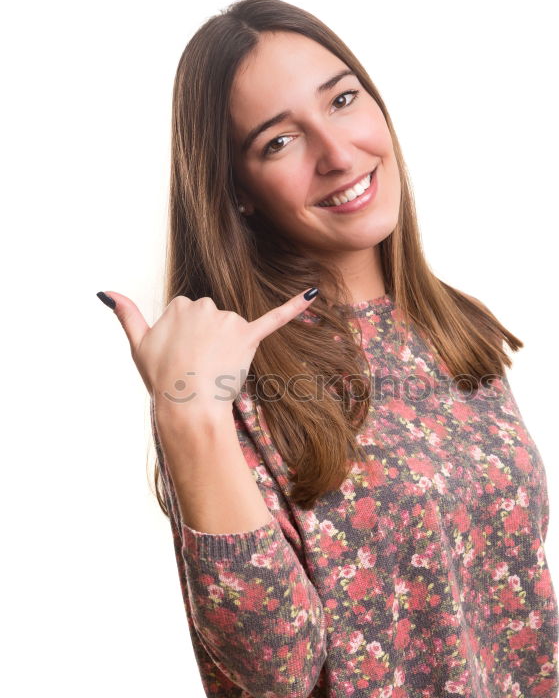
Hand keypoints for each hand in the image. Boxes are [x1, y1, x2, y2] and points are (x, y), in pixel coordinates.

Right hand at [99, 288, 318, 416]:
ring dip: (227, 349)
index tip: (179, 357)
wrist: (187, 405)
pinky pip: (275, 318)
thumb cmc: (161, 378)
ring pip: (233, 329)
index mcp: (181, 303)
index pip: (188, 314)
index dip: (185, 340)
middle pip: (212, 319)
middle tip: (196, 367)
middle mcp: (205, 305)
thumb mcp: (138, 344)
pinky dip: (295, 307)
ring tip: (214, 370)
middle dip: (207, 342)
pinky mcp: (249, 336)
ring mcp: (228, 320)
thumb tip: (105, 292)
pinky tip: (313, 294)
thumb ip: (126, 314)